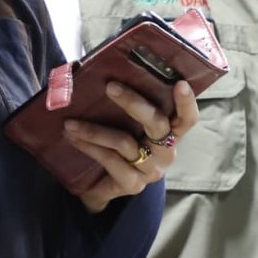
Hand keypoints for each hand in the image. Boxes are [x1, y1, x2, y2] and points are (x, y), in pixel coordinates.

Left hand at [63, 78, 200, 212]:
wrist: (101, 188)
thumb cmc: (115, 147)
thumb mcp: (123, 125)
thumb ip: (122, 104)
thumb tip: (93, 69)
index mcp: (170, 134)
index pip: (187, 119)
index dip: (187, 102)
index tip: (180, 83)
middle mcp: (166, 152)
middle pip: (157, 124)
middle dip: (134, 103)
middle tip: (110, 87)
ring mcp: (151, 170)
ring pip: (125, 142)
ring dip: (94, 129)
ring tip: (70, 122)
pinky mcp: (132, 184)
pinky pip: (110, 160)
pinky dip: (89, 146)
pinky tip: (72, 137)